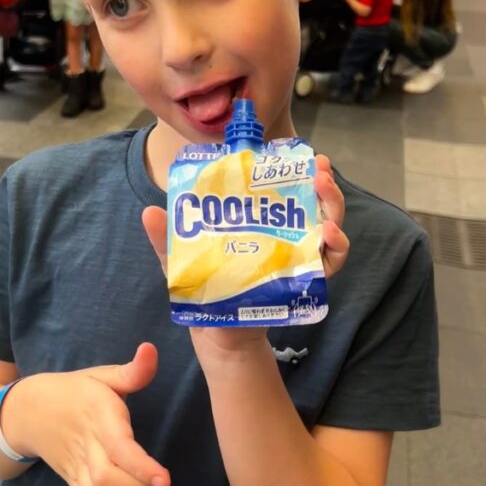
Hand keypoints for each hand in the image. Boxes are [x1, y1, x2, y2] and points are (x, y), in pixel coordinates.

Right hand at [11, 348, 170, 485]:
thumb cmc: (76, 392)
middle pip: (105, 480)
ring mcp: (74, 468)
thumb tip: (151, 349)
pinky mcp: (70, 483)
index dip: (142, 467)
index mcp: (98, 417)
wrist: (30, 410)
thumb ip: (133, 371)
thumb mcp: (102, 376)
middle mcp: (85, 446)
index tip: (165, 480)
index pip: (118, 447)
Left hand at [141, 154, 348, 355]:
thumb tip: (149, 212)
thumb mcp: (182, 260)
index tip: (301, 153)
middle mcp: (285, 233)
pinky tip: (329, 237)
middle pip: (313, 201)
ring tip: (323, 191)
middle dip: (322, 182)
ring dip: (332, 206)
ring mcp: (299, 255)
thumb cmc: (203, 288)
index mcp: (258, 220)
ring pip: (328, 224)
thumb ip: (167, 238)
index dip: (294, 168)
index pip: (282, 187)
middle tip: (319, 169)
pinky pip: (330, 262)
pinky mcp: (305, 280)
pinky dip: (336, 248)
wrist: (217, 332)